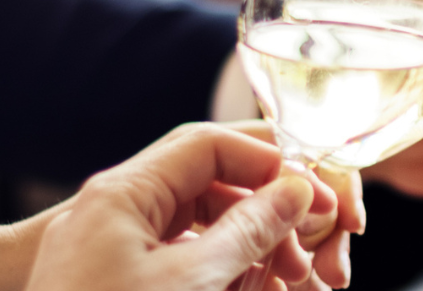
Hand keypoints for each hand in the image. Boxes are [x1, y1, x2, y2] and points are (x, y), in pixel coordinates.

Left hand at [22, 121, 361, 290]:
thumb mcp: (192, 281)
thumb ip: (248, 230)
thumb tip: (294, 191)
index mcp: (121, 194)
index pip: (208, 145)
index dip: (267, 162)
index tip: (311, 194)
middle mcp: (113, 212)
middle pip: (205, 184)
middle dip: (262, 211)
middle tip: (307, 245)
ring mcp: (111, 250)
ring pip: (197, 227)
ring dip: (247, 246)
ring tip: (288, 280)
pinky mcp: (115, 283)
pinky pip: (179, 261)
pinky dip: (220, 271)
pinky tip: (250, 290)